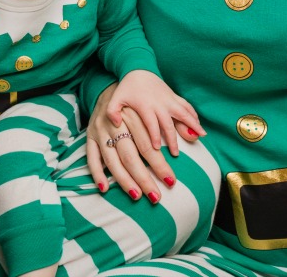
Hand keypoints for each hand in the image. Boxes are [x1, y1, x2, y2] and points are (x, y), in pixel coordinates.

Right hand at [87, 84, 180, 203]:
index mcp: (132, 116)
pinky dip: (96, 173)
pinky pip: (91, 157)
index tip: (172, 181)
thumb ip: (174, 123)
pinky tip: (105, 188)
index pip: (148, 145)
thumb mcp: (154, 109)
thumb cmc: (136, 104)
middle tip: (157, 197)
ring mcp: (100, 131)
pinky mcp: (89, 136)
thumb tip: (198, 135)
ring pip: (111, 160)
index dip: (160, 164)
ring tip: (137, 196)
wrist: (107, 89)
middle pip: (131, 155)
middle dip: (144, 178)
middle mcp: (115, 124)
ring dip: (123, 180)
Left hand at [107, 69, 204, 155]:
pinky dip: (193, 115)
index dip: (154, 137)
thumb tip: (116, 124)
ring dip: (192, 124)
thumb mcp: (116, 98)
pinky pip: (186, 105)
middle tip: (176, 153)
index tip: (157, 149)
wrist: (138, 68)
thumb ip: (113, 111)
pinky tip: (199, 125)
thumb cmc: (127, 87)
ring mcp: (168, 99)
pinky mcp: (173, 96)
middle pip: (168, 123)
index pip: (151, 124)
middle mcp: (159, 103)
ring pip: (182, 113)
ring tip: (200, 136)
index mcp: (145, 106)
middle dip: (173, 138)